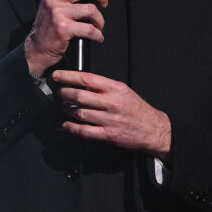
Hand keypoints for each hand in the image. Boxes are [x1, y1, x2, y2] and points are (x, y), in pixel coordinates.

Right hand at [24, 0, 107, 76]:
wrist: (37, 48)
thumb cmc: (50, 27)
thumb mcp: (53, 5)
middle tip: (104, 4)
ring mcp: (57, 13)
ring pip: (91, 9)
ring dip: (100, 20)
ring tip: (99, 26)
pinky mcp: (63, 28)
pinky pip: (89, 29)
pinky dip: (98, 34)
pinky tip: (97, 37)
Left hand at [52, 70, 171, 159]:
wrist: (154, 129)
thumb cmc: (138, 109)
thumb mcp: (125, 91)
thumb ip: (106, 87)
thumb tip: (84, 83)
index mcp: (116, 88)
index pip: (87, 79)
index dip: (69, 76)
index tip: (58, 76)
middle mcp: (112, 103)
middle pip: (80, 96)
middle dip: (65, 94)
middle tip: (60, 93)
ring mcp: (109, 119)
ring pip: (80, 113)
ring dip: (68, 110)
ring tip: (64, 107)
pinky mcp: (108, 134)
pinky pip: (84, 131)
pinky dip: (72, 128)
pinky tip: (67, 125)